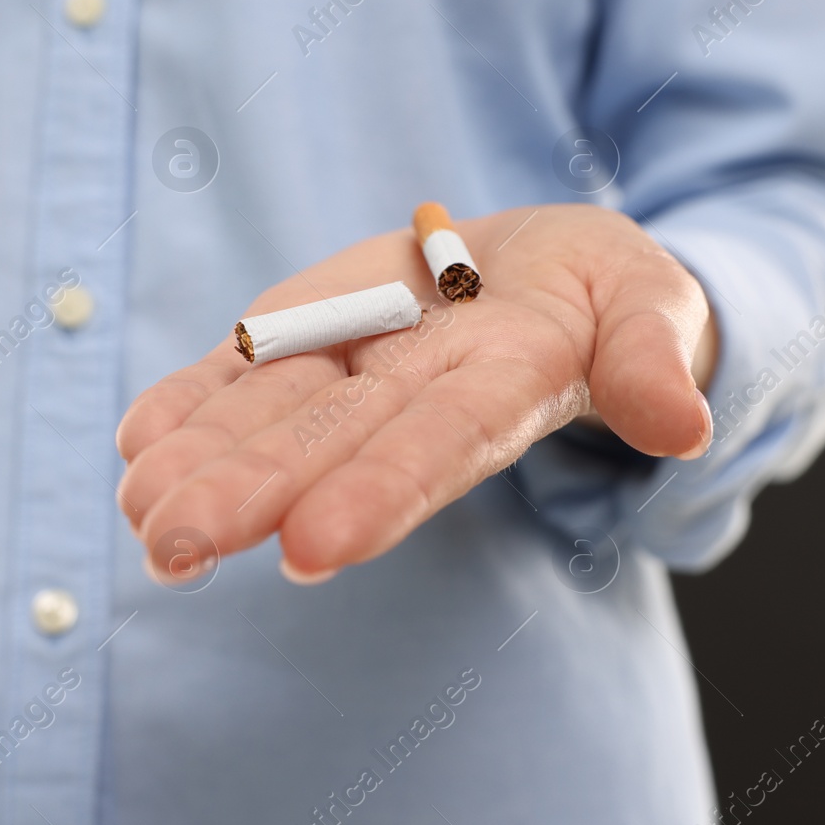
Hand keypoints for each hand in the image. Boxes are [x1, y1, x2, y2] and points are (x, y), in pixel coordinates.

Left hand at [116, 204, 717, 584]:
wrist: (547, 274)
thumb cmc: (611, 299)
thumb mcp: (653, 305)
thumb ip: (655, 357)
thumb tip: (686, 425)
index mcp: (505, 388)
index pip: (442, 443)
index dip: (383, 491)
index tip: (312, 550)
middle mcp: (416, 394)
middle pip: (332, 443)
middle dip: (254, 493)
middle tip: (173, 547)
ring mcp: (357, 366)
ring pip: (274, 414)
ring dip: (203, 463)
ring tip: (138, 509)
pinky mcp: (314, 334)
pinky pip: (248, 369)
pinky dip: (193, 402)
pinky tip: (138, 440)